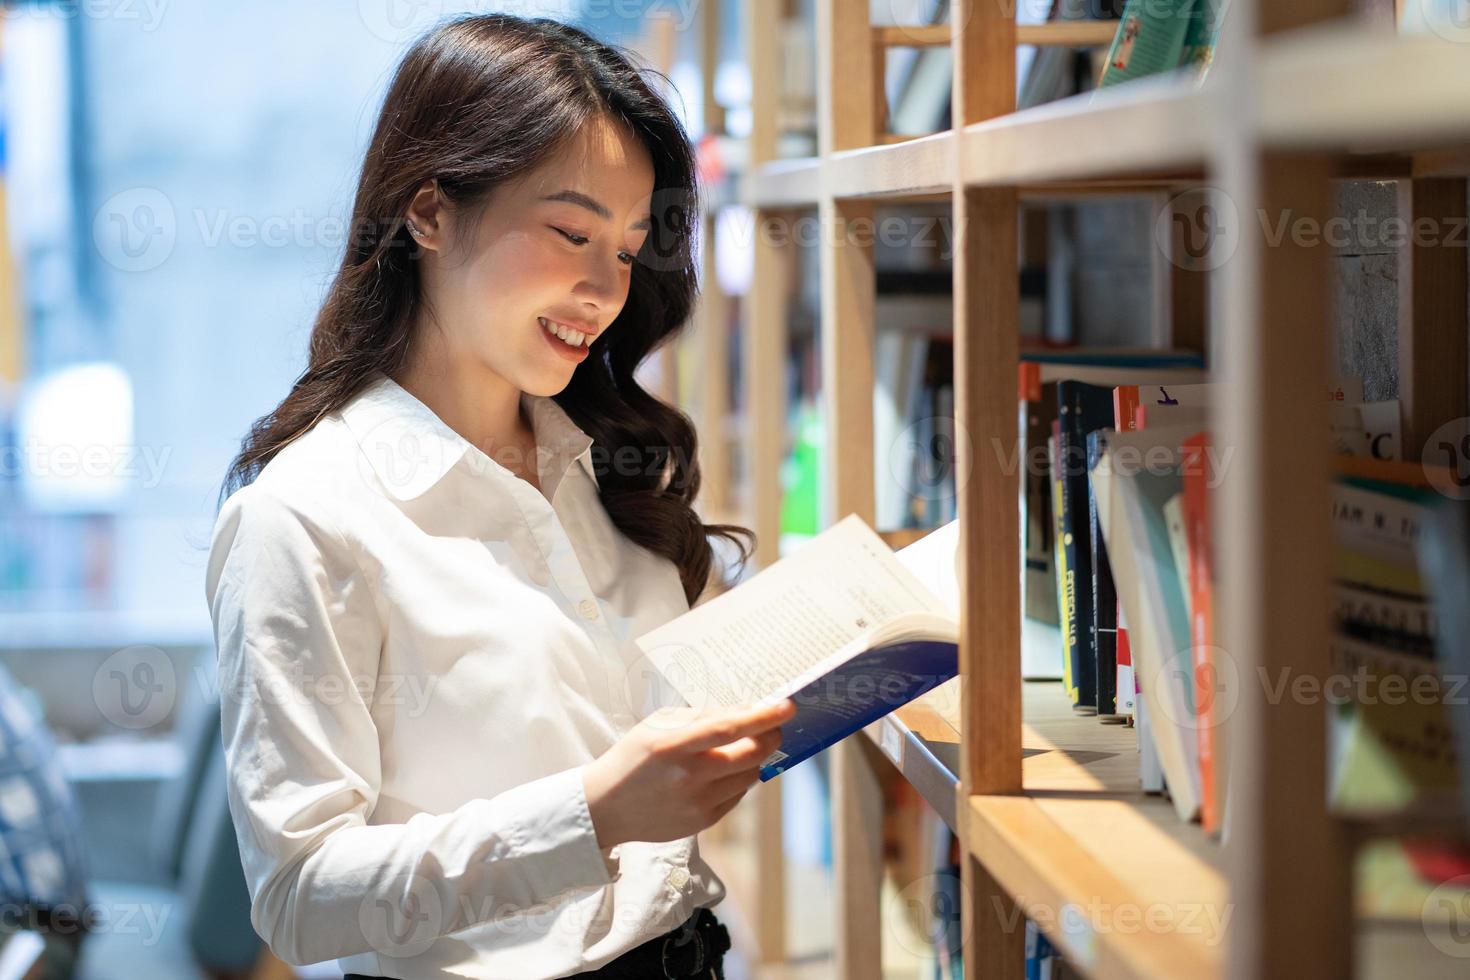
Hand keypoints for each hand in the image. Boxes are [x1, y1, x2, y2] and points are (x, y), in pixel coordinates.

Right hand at [582, 698, 797, 847]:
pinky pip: (738, 796)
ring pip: (750, 776)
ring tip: (738, 748)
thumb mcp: (659, 724)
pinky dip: (738, 779)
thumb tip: (746, 710)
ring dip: (753, 758)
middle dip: (770, 737)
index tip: (786, 707)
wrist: (606, 807)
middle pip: (751, 755)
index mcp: (673, 745)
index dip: (762, 718)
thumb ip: (702, 716)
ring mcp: (698, 803)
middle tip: (772, 727)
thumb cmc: (634, 756)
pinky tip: (721, 772)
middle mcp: (688, 777)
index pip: (729, 729)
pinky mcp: (703, 822)